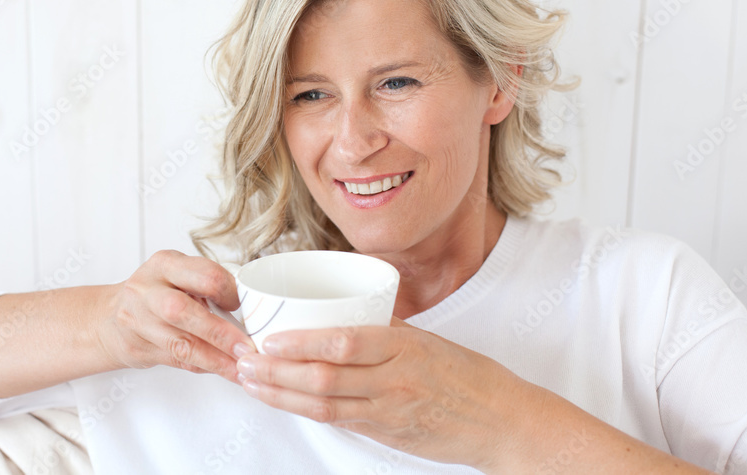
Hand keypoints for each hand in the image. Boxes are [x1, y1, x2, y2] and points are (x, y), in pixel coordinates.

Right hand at [96, 249, 255, 383]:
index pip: (203, 275)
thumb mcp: (178, 275)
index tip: (248, 308)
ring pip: (180, 343)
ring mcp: (138, 320)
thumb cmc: (156, 293)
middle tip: (248, 348)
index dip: (229, 292)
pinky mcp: (138, 348)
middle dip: (220, 333)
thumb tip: (252, 306)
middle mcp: (146, 289)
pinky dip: (204, 366)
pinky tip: (224, 370)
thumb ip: (207, 285)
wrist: (109, 317)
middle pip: (183, 311)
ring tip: (242, 367)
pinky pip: (177, 359)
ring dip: (216, 359)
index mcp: (165, 264)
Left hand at [233, 319, 528, 468]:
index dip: (301, 344)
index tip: (270, 338)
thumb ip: (385, 330)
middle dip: (276, 372)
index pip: (344, 344)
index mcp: (404, 347)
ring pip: (323, 405)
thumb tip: (342, 313)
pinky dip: (306, 411)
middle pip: (323, 378)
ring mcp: (388, 411)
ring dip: (281, 395)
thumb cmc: (467, 375)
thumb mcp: (428, 340)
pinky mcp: (386, 433)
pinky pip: (340, 421)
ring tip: (252, 383)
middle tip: (246, 361)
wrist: (501, 421)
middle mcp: (394, 380)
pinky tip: (283, 402)